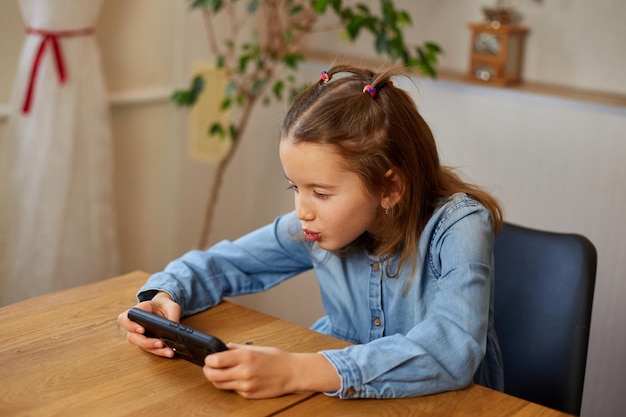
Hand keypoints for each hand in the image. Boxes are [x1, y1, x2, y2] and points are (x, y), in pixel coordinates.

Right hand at [117, 292, 181, 357]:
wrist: (165, 309)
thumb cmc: (165, 306)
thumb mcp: (172, 307)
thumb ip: (173, 316)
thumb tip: (175, 330)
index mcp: (139, 311)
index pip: (125, 318)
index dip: (130, 325)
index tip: (142, 330)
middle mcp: (135, 324)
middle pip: (132, 336)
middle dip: (146, 342)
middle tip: (160, 343)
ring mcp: (139, 335)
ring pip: (140, 345)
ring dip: (154, 349)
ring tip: (168, 350)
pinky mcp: (146, 342)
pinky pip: (150, 349)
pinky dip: (159, 352)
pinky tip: (169, 352)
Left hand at [203, 344, 340, 398]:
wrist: (292, 373)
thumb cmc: (278, 359)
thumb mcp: (257, 348)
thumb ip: (238, 348)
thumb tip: (224, 347)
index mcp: (246, 357)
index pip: (216, 360)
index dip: (208, 359)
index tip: (209, 358)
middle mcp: (244, 372)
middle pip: (213, 375)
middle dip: (208, 370)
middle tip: (209, 367)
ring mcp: (246, 385)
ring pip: (220, 385)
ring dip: (216, 378)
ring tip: (221, 372)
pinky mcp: (248, 395)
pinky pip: (233, 390)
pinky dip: (231, 384)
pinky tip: (237, 378)